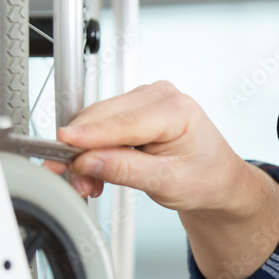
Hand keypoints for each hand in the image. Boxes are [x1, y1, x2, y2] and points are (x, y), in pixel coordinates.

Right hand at [49, 81, 250, 212]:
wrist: (217, 178)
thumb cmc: (205, 178)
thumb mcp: (167, 182)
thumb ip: (125, 170)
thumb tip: (88, 160)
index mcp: (176, 110)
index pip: (123, 122)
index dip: (88, 136)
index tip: (61, 146)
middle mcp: (160, 96)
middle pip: (103, 117)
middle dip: (82, 151)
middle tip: (76, 182)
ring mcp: (146, 98)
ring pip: (97, 120)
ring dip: (86, 152)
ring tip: (91, 183)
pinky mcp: (135, 108)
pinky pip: (103, 123)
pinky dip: (94, 147)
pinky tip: (98, 170)